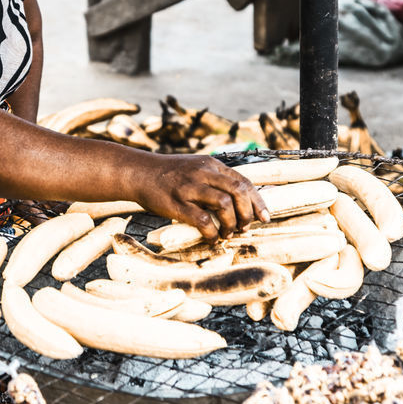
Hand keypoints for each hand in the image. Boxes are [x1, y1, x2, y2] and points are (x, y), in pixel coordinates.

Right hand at [131, 155, 268, 239]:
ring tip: (227, 233)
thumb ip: (213, 179)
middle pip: (238, 190)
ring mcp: (190, 187)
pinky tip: (211, 239)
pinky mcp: (177, 203)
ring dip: (231, 223)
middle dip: (248, 213)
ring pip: (224, 204)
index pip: (243, 181)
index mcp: (211, 164)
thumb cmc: (167, 174)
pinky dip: (211, 233)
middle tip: (245, 227)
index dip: (257, 201)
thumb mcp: (194, 167)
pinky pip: (202, 220)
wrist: (137, 172)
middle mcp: (203, 173)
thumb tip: (237, 200)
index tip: (265, 217)